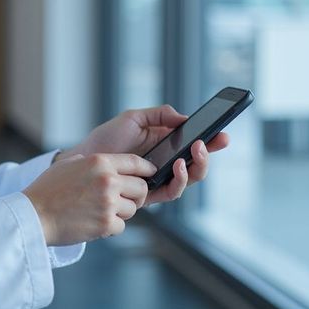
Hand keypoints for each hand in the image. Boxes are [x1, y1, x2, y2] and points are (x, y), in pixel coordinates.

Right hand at [22, 152, 156, 245]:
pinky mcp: (106, 223)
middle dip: (135, 195)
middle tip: (123, 200)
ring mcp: (108, 202)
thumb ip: (91, 162)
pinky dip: (110, 227)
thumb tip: (107, 165)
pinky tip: (93, 222)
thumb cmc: (47, 190)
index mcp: (99, 162)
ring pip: (133, 209)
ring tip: (99, 211)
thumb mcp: (68, 165)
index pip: (136, 162)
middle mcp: (108, 180)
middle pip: (141, 187)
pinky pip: (121, 226)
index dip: (147, 169)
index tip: (150, 174)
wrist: (34, 214)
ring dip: (121, 212)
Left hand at [55, 104, 229, 204]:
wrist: (85, 159)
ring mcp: (158, 180)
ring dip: (198, 166)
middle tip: (212, 141)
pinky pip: (171, 192)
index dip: (211, 141)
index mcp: (164, 145)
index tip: (223, 133)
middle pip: (196, 164)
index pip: (193, 145)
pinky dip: (179, 179)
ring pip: (189, 180)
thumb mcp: (133, 118)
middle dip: (209, 154)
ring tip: (196, 149)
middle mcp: (165, 165)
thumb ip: (159, 115)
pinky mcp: (149, 194)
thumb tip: (184, 117)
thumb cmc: (107, 139)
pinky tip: (179, 165)